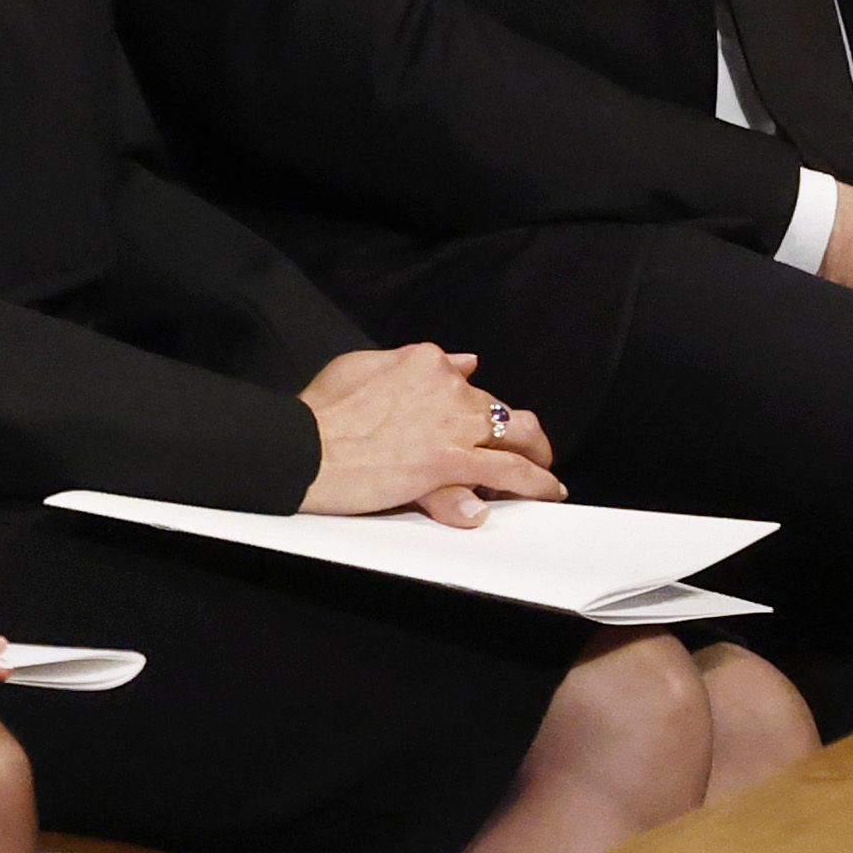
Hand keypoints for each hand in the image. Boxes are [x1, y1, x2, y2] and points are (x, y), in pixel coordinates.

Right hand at [296, 341, 567, 524]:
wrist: (304, 449)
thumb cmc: (320, 413)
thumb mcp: (359, 367)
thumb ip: (408, 362)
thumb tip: (463, 361)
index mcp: (424, 361)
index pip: (467, 381)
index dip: (475, 408)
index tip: (474, 424)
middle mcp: (448, 385)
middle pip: (499, 407)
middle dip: (516, 431)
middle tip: (524, 451)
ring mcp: (454, 424)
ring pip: (519, 434)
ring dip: (538, 454)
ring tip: (545, 473)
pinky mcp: (454, 461)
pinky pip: (511, 472)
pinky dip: (536, 482)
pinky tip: (547, 491)